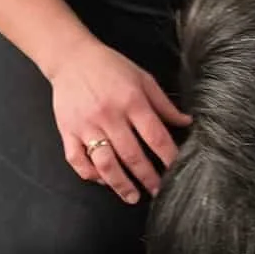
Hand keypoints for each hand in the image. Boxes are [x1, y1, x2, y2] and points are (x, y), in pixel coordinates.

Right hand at [50, 36, 191, 204]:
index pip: (155, 136)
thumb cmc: (111, 67)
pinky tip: (102, 180)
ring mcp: (86, 126)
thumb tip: (187, 123)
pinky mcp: (67, 131)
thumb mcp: (143, 78)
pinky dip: (90, 174)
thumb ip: (163, 104)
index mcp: (131, 101)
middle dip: (148, 178)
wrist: (71, 57)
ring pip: (104, 163)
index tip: (178, 172)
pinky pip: (77, 160)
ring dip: (120, 184)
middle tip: (159, 192)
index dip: (168, 157)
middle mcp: (109, 116)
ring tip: (133, 196)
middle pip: (132, 155)